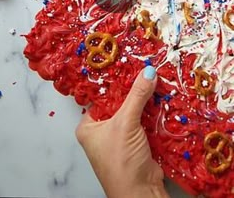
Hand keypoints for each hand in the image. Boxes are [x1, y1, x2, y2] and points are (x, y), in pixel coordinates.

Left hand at [76, 66, 169, 197]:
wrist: (141, 193)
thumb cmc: (121, 161)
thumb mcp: (126, 123)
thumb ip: (137, 95)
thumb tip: (148, 71)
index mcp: (88, 126)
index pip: (101, 96)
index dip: (116, 81)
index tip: (129, 65)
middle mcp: (102, 131)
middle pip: (119, 102)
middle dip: (134, 90)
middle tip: (146, 70)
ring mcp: (120, 137)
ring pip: (134, 111)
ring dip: (145, 99)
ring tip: (156, 79)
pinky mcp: (137, 142)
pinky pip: (144, 121)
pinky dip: (152, 111)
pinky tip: (161, 97)